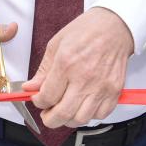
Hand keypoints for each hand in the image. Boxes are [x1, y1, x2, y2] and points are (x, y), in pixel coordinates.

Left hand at [22, 8, 132, 128]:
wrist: (115, 25)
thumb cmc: (87, 30)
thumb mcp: (57, 44)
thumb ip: (43, 70)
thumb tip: (31, 87)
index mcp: (66, 63)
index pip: (47, 96)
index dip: (38, 102)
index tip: (38, 99)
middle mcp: (84, 77)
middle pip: (63, 114)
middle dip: (50, 119)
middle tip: (47, 114)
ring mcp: (101, 86)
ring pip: (81, 119)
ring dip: (69, 119)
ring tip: (64, 109)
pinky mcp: (115, 90)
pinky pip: (100, 115)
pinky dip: (90, 115)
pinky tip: (83, 104)